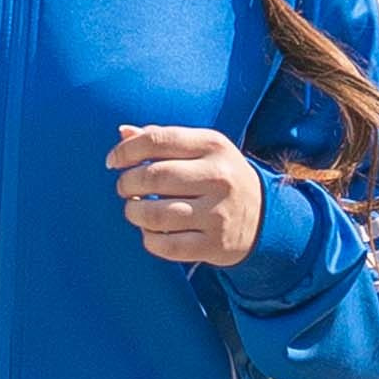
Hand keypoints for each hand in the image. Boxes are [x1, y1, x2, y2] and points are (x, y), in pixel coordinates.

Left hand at [108, 124, 265, 267]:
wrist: (265, 216)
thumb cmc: (219, 176)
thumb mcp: (202, 150)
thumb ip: (163, 140)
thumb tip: (122, 133)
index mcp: (213, 145)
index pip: (157, 140)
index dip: (125, 151)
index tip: (113, 162)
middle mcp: (218, 177)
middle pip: (153, 177)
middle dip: (127, 183)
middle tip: (124, 188)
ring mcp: (218, 213)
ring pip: (155, 215)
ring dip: (133, 212)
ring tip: (134, 209)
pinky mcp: (214, 245)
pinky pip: (166, 246)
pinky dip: (148, 239)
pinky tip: (150, 232)